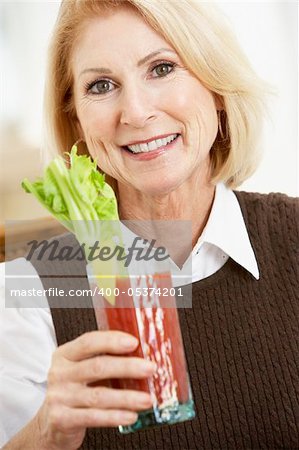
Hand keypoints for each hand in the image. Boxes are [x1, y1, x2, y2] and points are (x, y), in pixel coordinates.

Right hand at [37, 330, 155, 449]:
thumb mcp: (82, 369)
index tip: (134, 343)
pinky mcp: (61, 419)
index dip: (112, 340)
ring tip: (147, 399)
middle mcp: (59, 373)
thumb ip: (104, 359)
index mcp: (65, 354)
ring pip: (99, 395)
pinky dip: (115, 417)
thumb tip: (142, 356)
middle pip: (97, 366)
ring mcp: (59, 396)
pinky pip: (93, 417)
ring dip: (127, 397)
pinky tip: (131, 415)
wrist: (52, 423)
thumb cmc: (76, 390)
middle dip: (127, 367)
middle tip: (150, 368)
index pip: (88, 342)